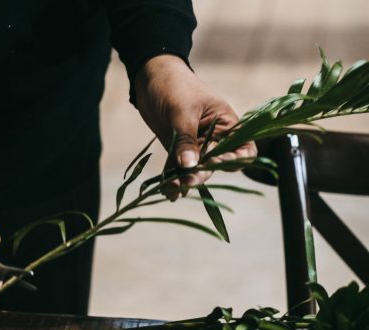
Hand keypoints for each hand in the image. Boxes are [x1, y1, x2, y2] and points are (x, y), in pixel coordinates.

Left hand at [134, 54, 256, 199]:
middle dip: (201, 174)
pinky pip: (178, 168)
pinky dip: (172, 178)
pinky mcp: (178, 148)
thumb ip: (186, 140)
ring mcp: (196, 145)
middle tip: (185, 181)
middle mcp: (215, 138)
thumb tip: (190, 166)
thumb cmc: (174, 85)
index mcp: (227, 124)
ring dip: (184, 181)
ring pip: (195, 169)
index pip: (243, 150)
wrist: (150, 76)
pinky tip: (166, 190)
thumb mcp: (182, 111)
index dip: (233, 161)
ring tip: (171, 190)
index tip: (214, 162)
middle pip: (215, 165)